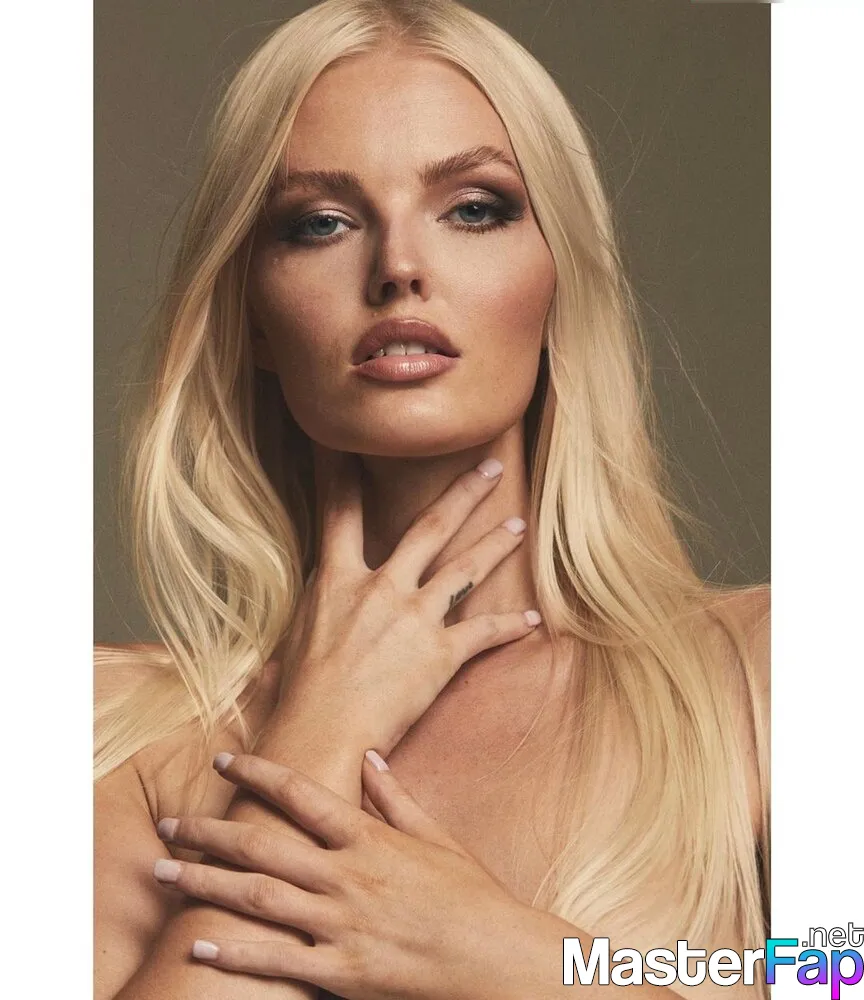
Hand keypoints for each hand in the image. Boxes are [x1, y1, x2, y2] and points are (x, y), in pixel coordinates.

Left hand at [153, 751, 541, 999]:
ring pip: (257, 898)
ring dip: (204, 883)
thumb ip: (396, 797)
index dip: (257, 772)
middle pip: (262, 845)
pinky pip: (276, 960)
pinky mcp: (341, 970)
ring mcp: (341, 923)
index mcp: (368, 837)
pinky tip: (198, 945)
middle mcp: (347, 875)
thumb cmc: (470, 894)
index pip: (300, 793)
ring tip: (163, 875)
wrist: (497, 957)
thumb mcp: (436, 836)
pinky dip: (233, 952)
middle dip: (208, 833)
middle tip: (168, 824)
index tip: (224, 760)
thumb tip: (370, 756)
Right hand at [279, 450, 540, 756]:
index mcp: (338, 580)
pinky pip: (483, 632)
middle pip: (428, 528)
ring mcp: (414, 617)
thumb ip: (320, 602)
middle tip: (491, 468)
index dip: (342, 472)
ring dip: (496, 544)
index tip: (350, 440)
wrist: (321, 733)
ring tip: (519, 523)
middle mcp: (381, 587)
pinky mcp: (440, 654)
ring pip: (466, 569)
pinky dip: (511, 625)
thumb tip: (324, 590)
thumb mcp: (297, 633)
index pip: (338, 512)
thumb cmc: (300, 693)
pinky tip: (533, 619)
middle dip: (463, 494)